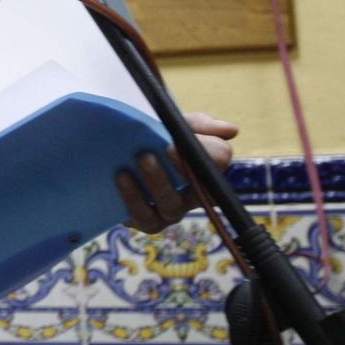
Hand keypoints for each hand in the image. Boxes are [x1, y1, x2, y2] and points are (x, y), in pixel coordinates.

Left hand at [116, 111, 237, 233]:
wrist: (113, 153)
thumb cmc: (151, 140)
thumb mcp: (171, 125)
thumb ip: (197, 124)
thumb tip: (231, 130)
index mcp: (204, 168)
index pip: (218, 162)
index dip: (211, 154)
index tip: (190, 139)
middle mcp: (193, 194)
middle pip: (202, 190)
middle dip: (186, 167)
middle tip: (167, 147)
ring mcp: (170, 210)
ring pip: (172, 204)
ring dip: (158, 181)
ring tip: (141, 158)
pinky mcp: (146, 220)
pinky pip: (145, 216)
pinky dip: (133, 197)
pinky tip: (122, 177)